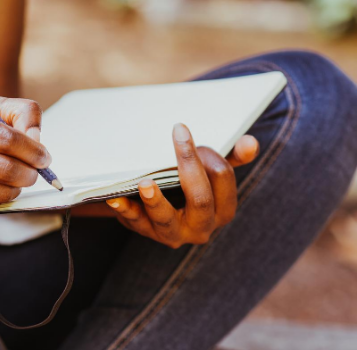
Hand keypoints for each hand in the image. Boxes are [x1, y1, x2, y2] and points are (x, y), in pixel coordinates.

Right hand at [0, 97, 49, 217]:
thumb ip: (21, 113)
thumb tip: (36, 137)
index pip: (6, 139)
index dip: (33, 150)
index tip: (44, 157)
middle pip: (5, 169)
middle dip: (30, 173)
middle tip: (35, 171)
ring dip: (18, 187)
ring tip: (18, 178)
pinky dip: (1, 197)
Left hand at [107, 123, 258, 247]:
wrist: (156, 208)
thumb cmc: (189, 186)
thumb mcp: (210, 174)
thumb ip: (230, 159)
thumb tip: (251, 143)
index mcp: (223, 211)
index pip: (222, 180)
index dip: (209, 155)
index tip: (187, 133)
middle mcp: (201, 228)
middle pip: (200, 199)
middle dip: (190, 167)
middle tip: (179, 137)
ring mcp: (171, 233)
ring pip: (166, 219)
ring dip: (155, 200)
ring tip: (146, 183)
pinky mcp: (144, 230)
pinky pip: (134, 221)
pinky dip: (125, 210)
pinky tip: (115, 199)